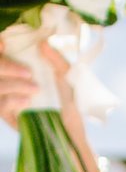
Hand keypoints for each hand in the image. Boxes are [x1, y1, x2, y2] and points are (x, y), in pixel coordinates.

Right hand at [0, 42, 97, 171]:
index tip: (3, 44)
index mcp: (19, 67)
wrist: (73, 129)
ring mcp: (7, 99)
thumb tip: (43, 43)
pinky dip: (11, 101)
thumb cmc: (69, 100)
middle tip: (28, 73)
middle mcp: (9, 81)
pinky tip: (26, 101)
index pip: (2, 57)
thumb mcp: (67, 76)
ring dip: (13, 85)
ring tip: (34, 90)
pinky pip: (1, 107)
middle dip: (7, 67)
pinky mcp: (8, 116)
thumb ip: (56, 59)